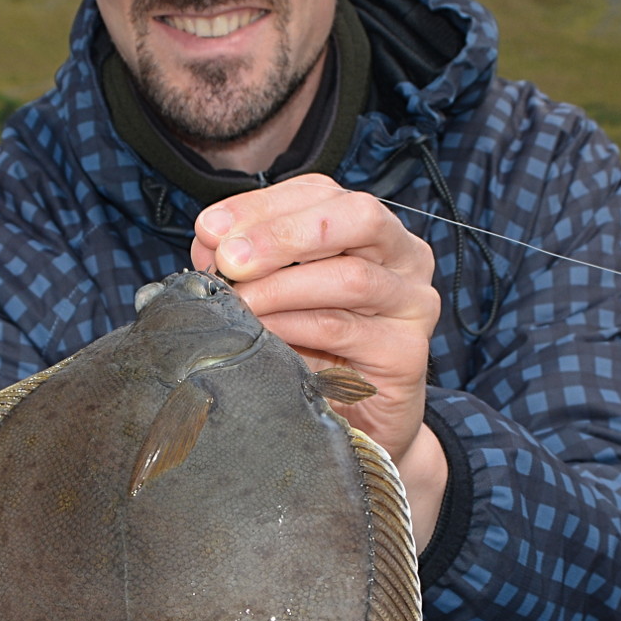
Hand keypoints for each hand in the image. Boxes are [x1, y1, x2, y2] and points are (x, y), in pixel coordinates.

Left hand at [192, 179, 447, 547]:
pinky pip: (346, 331)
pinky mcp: (408, 352)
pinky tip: (262, 334)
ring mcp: (413, 303)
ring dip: (282, 287)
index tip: (209, 229)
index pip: (319, 193)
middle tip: (229, 259)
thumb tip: (207, 242)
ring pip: (351, 277)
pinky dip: (296, 328)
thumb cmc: (313, 351)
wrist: (358, 426)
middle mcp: (404, 256)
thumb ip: (248, 264)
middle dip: (283, 233)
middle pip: (355, 217)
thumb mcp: (278, 296)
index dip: (261, 205)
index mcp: (369, 228)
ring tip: (238, 304)